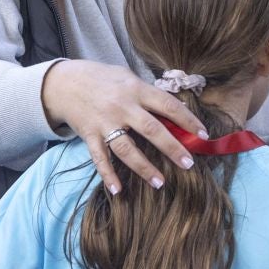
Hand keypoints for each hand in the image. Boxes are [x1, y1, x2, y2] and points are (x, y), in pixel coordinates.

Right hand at [40, 59, 204, 195]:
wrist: (64, 82)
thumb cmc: (102, 79)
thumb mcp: (127, 77)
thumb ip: (148, 94)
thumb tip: (176, 111)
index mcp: (135, 89)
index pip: (167, 105)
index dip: (187, 120)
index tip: (203, 135)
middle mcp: (122, 106)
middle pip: (151, 129)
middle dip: (172, 148)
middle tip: (189, 164)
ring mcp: (104, 122)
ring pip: (127, 149)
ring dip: (144, 168)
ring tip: (160, 183)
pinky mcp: (89, 135)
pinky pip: (99, 158)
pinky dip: (108, 175)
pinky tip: (118, 190)